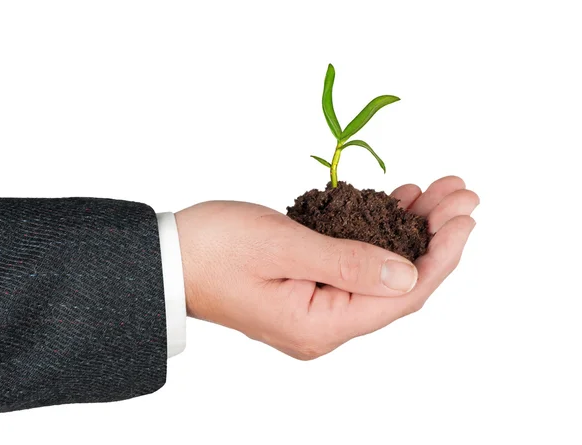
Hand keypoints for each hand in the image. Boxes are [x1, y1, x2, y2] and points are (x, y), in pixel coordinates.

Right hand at [175, 176, 478, 359]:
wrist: (167, 257)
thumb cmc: (212, 249)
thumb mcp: (281, 247)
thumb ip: (347, 264)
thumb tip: (409, 275)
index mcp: (320, 325)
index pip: (402, 295)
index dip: (441, 255)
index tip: (464, 216)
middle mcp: (324, 325)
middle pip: (398, 283)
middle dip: (433, 237)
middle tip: (460, 194)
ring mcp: (316, 307)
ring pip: (381, 271)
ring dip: (410, 230)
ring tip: (436, 192)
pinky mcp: (308, 287)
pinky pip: (356, 263)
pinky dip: (378, 231)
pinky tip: (396, 203)